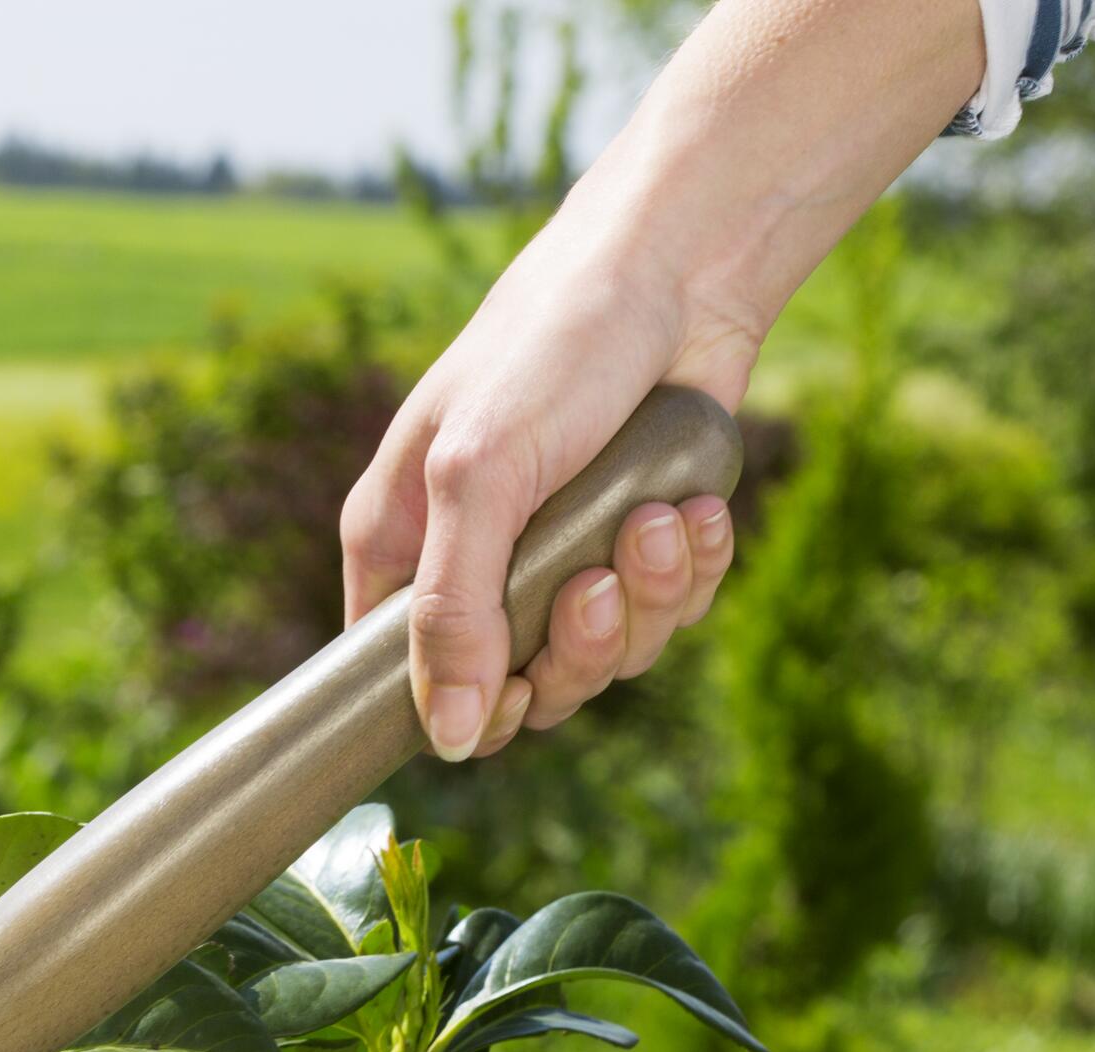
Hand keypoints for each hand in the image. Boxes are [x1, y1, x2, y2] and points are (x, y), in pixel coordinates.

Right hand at [341, 214, 753, 762]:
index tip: (519, 680)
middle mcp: (477, 565)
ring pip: (604, 658)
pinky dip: (691, 569)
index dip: (468, 706)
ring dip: (646, 598)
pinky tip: (694, 507)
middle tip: (599, 578)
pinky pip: (666, 613)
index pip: (407, 685)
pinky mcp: (639, 546)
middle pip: (521, 689)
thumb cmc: (551, 349)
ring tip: (660, 519)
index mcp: (400, 549)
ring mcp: (562, 559)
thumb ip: (453, 610)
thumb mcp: (479, 476)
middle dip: (579, 645)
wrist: (677, 269)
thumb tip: (447, 739)